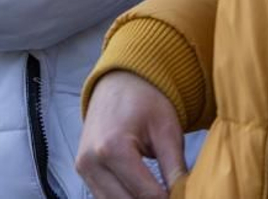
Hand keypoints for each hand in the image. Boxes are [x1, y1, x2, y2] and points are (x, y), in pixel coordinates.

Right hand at [77, 71, 188, 198]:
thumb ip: (175, 168)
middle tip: (173, 195)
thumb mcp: (167, 130)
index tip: (184, 196)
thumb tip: (185, 196)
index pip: (147, 195)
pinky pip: (104, 198)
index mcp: (112, 148)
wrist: (119, 82)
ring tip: (158, 192)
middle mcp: (91, 161)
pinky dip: (124, 198)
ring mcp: (83, 168)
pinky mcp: (82, 171)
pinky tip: (142, 192)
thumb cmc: (145, 100)